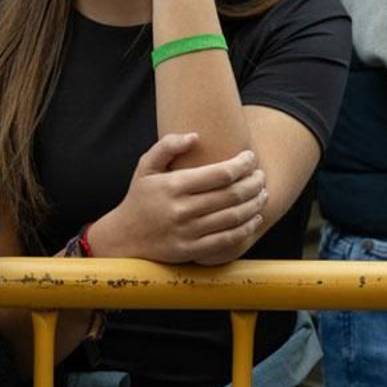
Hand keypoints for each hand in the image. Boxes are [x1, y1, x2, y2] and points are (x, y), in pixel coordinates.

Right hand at [86, 133, 266, 265]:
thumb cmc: (139, 198)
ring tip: (262, 194)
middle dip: (254, 183)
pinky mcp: (192, 250)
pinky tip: (255, 218)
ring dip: (255, 204)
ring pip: (234, 217)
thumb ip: (167, 146)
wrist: (124, 237)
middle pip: (232, 195)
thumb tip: (195, 136)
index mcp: (173, 186)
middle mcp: (181, 210)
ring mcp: (187, 232)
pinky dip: (247, 228)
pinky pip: (228, 239)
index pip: (220, 174)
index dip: (242, 164)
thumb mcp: (145, 167)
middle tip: (261, 176)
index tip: (251, 157)